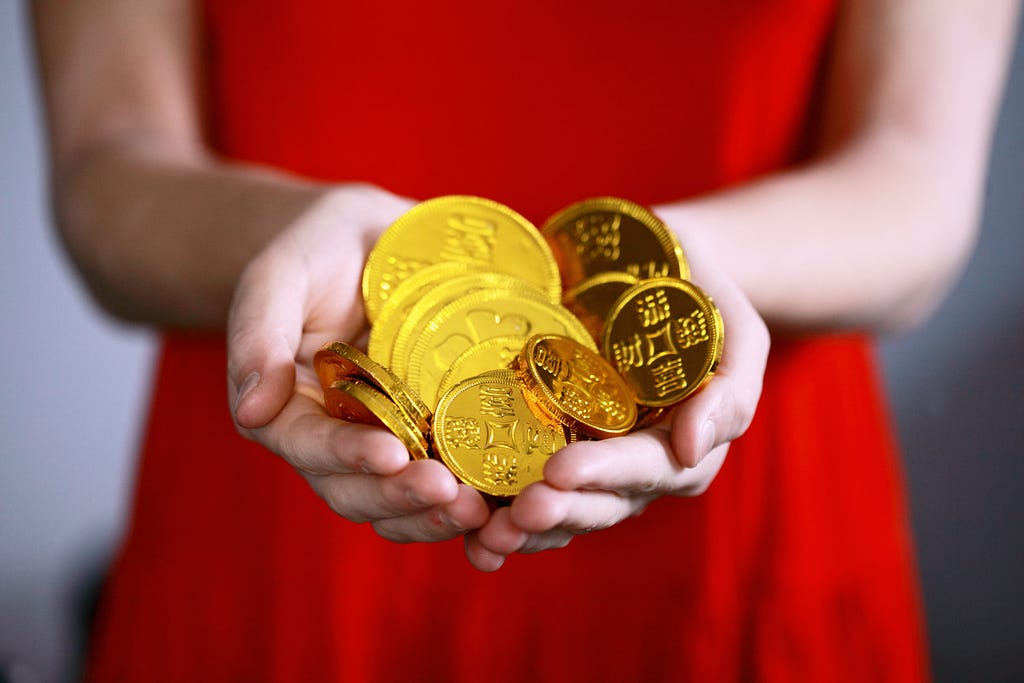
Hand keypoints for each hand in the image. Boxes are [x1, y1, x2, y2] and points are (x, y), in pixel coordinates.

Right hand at [227, 184, 489, 541]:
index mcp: (287, 406)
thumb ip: (259, 333)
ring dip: (434, 515)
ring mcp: (382, 442)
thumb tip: (252, 411)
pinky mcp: (428, 438)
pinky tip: (499, 503)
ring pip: (396, 502)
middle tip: (449, 493)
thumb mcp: (281, 274)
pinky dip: (465, 501)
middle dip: (400, 498)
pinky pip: (441, 482)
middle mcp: (332, 437)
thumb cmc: (318, 250)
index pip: (308, 445)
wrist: (372, 241)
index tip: (390, 455)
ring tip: (479, 511)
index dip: (346, 456)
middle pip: (354, 490)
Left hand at [464, 218, 769, 569]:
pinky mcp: (552, 446)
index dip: (603, 474)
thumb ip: (730, 391)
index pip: (644, 469)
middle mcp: (635, 468)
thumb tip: (692, 448)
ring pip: (563, 510)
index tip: (558, 471)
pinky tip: (469, 532)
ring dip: (525, 529)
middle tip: (515, 513)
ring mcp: (592, 462)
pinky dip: (500, 515)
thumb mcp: (735, 330)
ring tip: (485, 536)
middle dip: (558, 512)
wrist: (657, 269)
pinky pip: (528, 489)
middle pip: (598, 503)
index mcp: (681, 447)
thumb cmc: (701, 294)